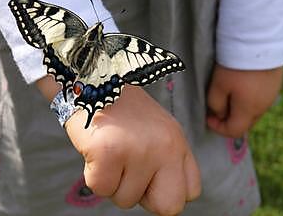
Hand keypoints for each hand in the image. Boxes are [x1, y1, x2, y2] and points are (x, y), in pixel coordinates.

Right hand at [65, 85, 200, 214]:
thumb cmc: (121, 110)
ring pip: (126, 200)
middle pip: (169, 208)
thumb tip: (161, 200)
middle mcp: (165, 147)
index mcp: (178, 141)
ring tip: (110, 149)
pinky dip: (93, 174)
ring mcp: (138, 150)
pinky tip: (96, 148)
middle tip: (127, 170)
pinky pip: (101, 188)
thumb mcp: (157, 131)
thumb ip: (166, 161)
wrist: (91, 80)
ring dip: (112, 181)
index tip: (148, 175)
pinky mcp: (109, 152)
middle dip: (144, 196)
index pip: (190, 192)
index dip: (164, 190)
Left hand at [206, 64, 282, 137]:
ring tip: (229, 94)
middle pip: (245, 123)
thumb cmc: (235, 66)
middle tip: (216, 107)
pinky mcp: (276, 83)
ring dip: (240, 109)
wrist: (259, 41)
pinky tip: (242, 84)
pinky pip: (261, 98)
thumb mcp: (218, 86)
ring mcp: (272, 95)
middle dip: (229, 119)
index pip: (234, 131)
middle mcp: (264, 107)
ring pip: (254, 111)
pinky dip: (249, 98)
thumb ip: (216, 104)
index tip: (208, 117)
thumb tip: (219, 114)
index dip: (218, 128)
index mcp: (249, 111)